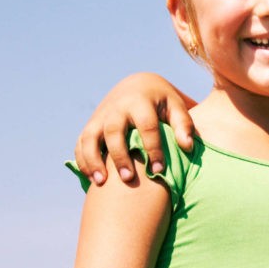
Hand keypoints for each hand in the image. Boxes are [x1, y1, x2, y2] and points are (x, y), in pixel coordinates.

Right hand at [74, 73, 196, 185]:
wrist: (137, 85)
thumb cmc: (162, 102)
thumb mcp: (176, 106)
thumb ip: (184, 125)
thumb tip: (187, 147)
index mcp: (140, 102)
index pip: (147, 126)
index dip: (153, 148)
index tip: (159, 170)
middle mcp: (116, 108)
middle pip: (114, 131)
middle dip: (120, 155)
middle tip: (129, 179)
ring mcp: (100, 116)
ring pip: (90, 137)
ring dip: (93, 159)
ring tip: (101, 182)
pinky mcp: (91, 124)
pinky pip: (81, 142)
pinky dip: (83, 160)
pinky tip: (92, 179)